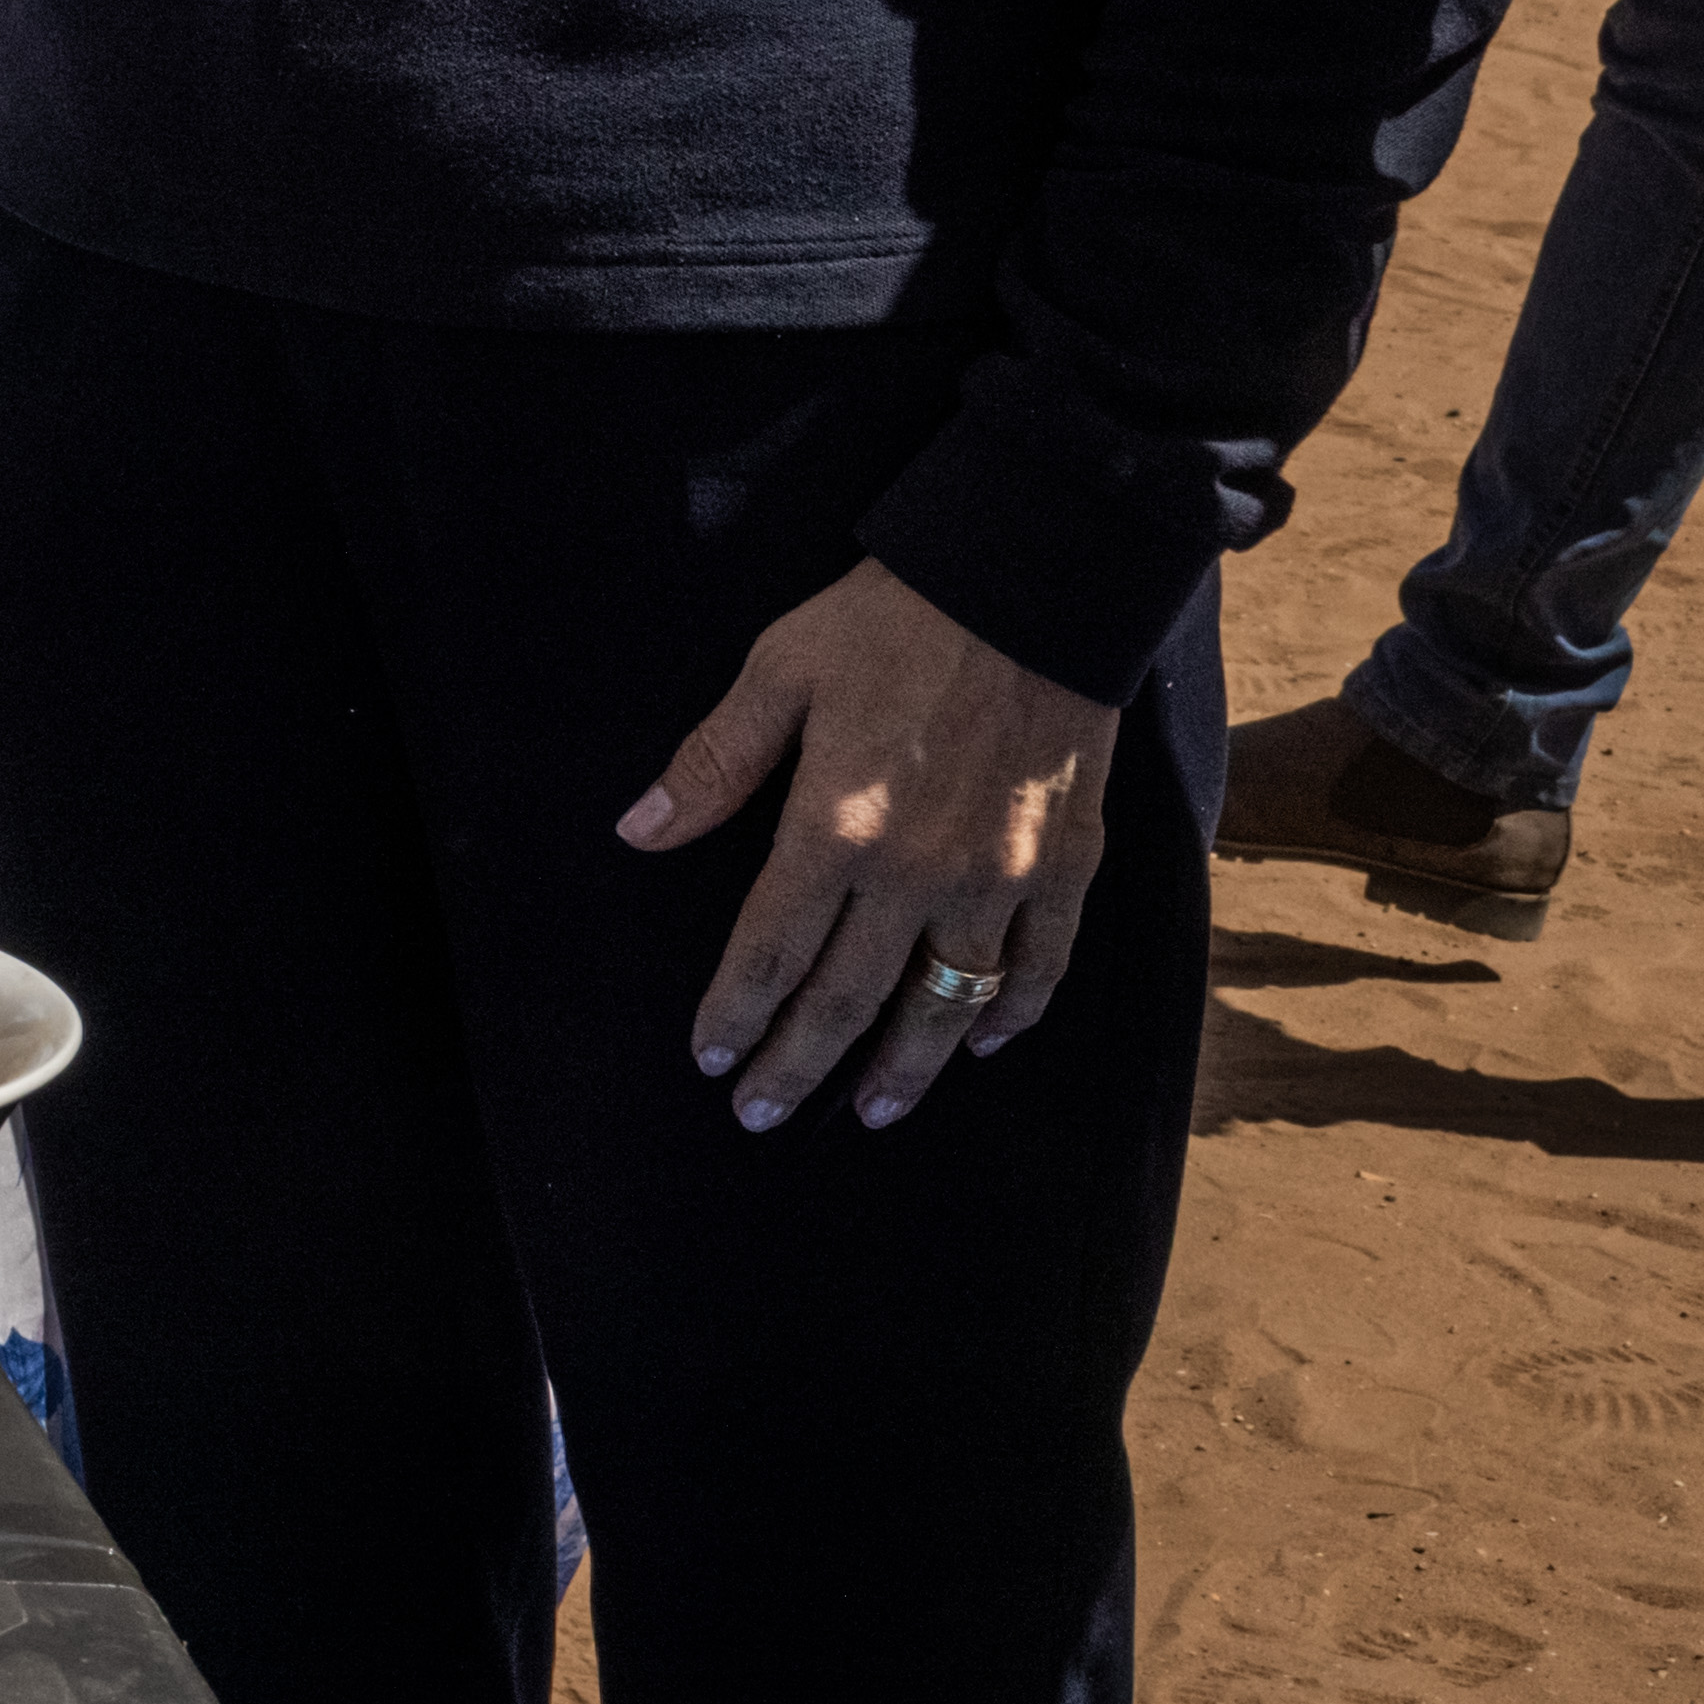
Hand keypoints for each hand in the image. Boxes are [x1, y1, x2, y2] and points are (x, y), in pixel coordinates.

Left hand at [615, 558, 1116, 1134]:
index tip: (709, 1061)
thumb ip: (712, 765)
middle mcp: (917, 874)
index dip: (735, 1015)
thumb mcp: (778, 673)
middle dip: (797, 1064)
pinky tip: (982, 1043)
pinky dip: (1010, 1014)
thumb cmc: (891, 623)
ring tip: (869, 1110)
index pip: (769, 952)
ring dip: (905, 1066)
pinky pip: (1040, 966)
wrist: (1032, 587)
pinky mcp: (1066, 867)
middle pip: (846, 998)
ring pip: (945, 1004)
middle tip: (761, 1117)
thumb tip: (637, 833)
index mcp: (834, 830)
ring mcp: (999, 878)